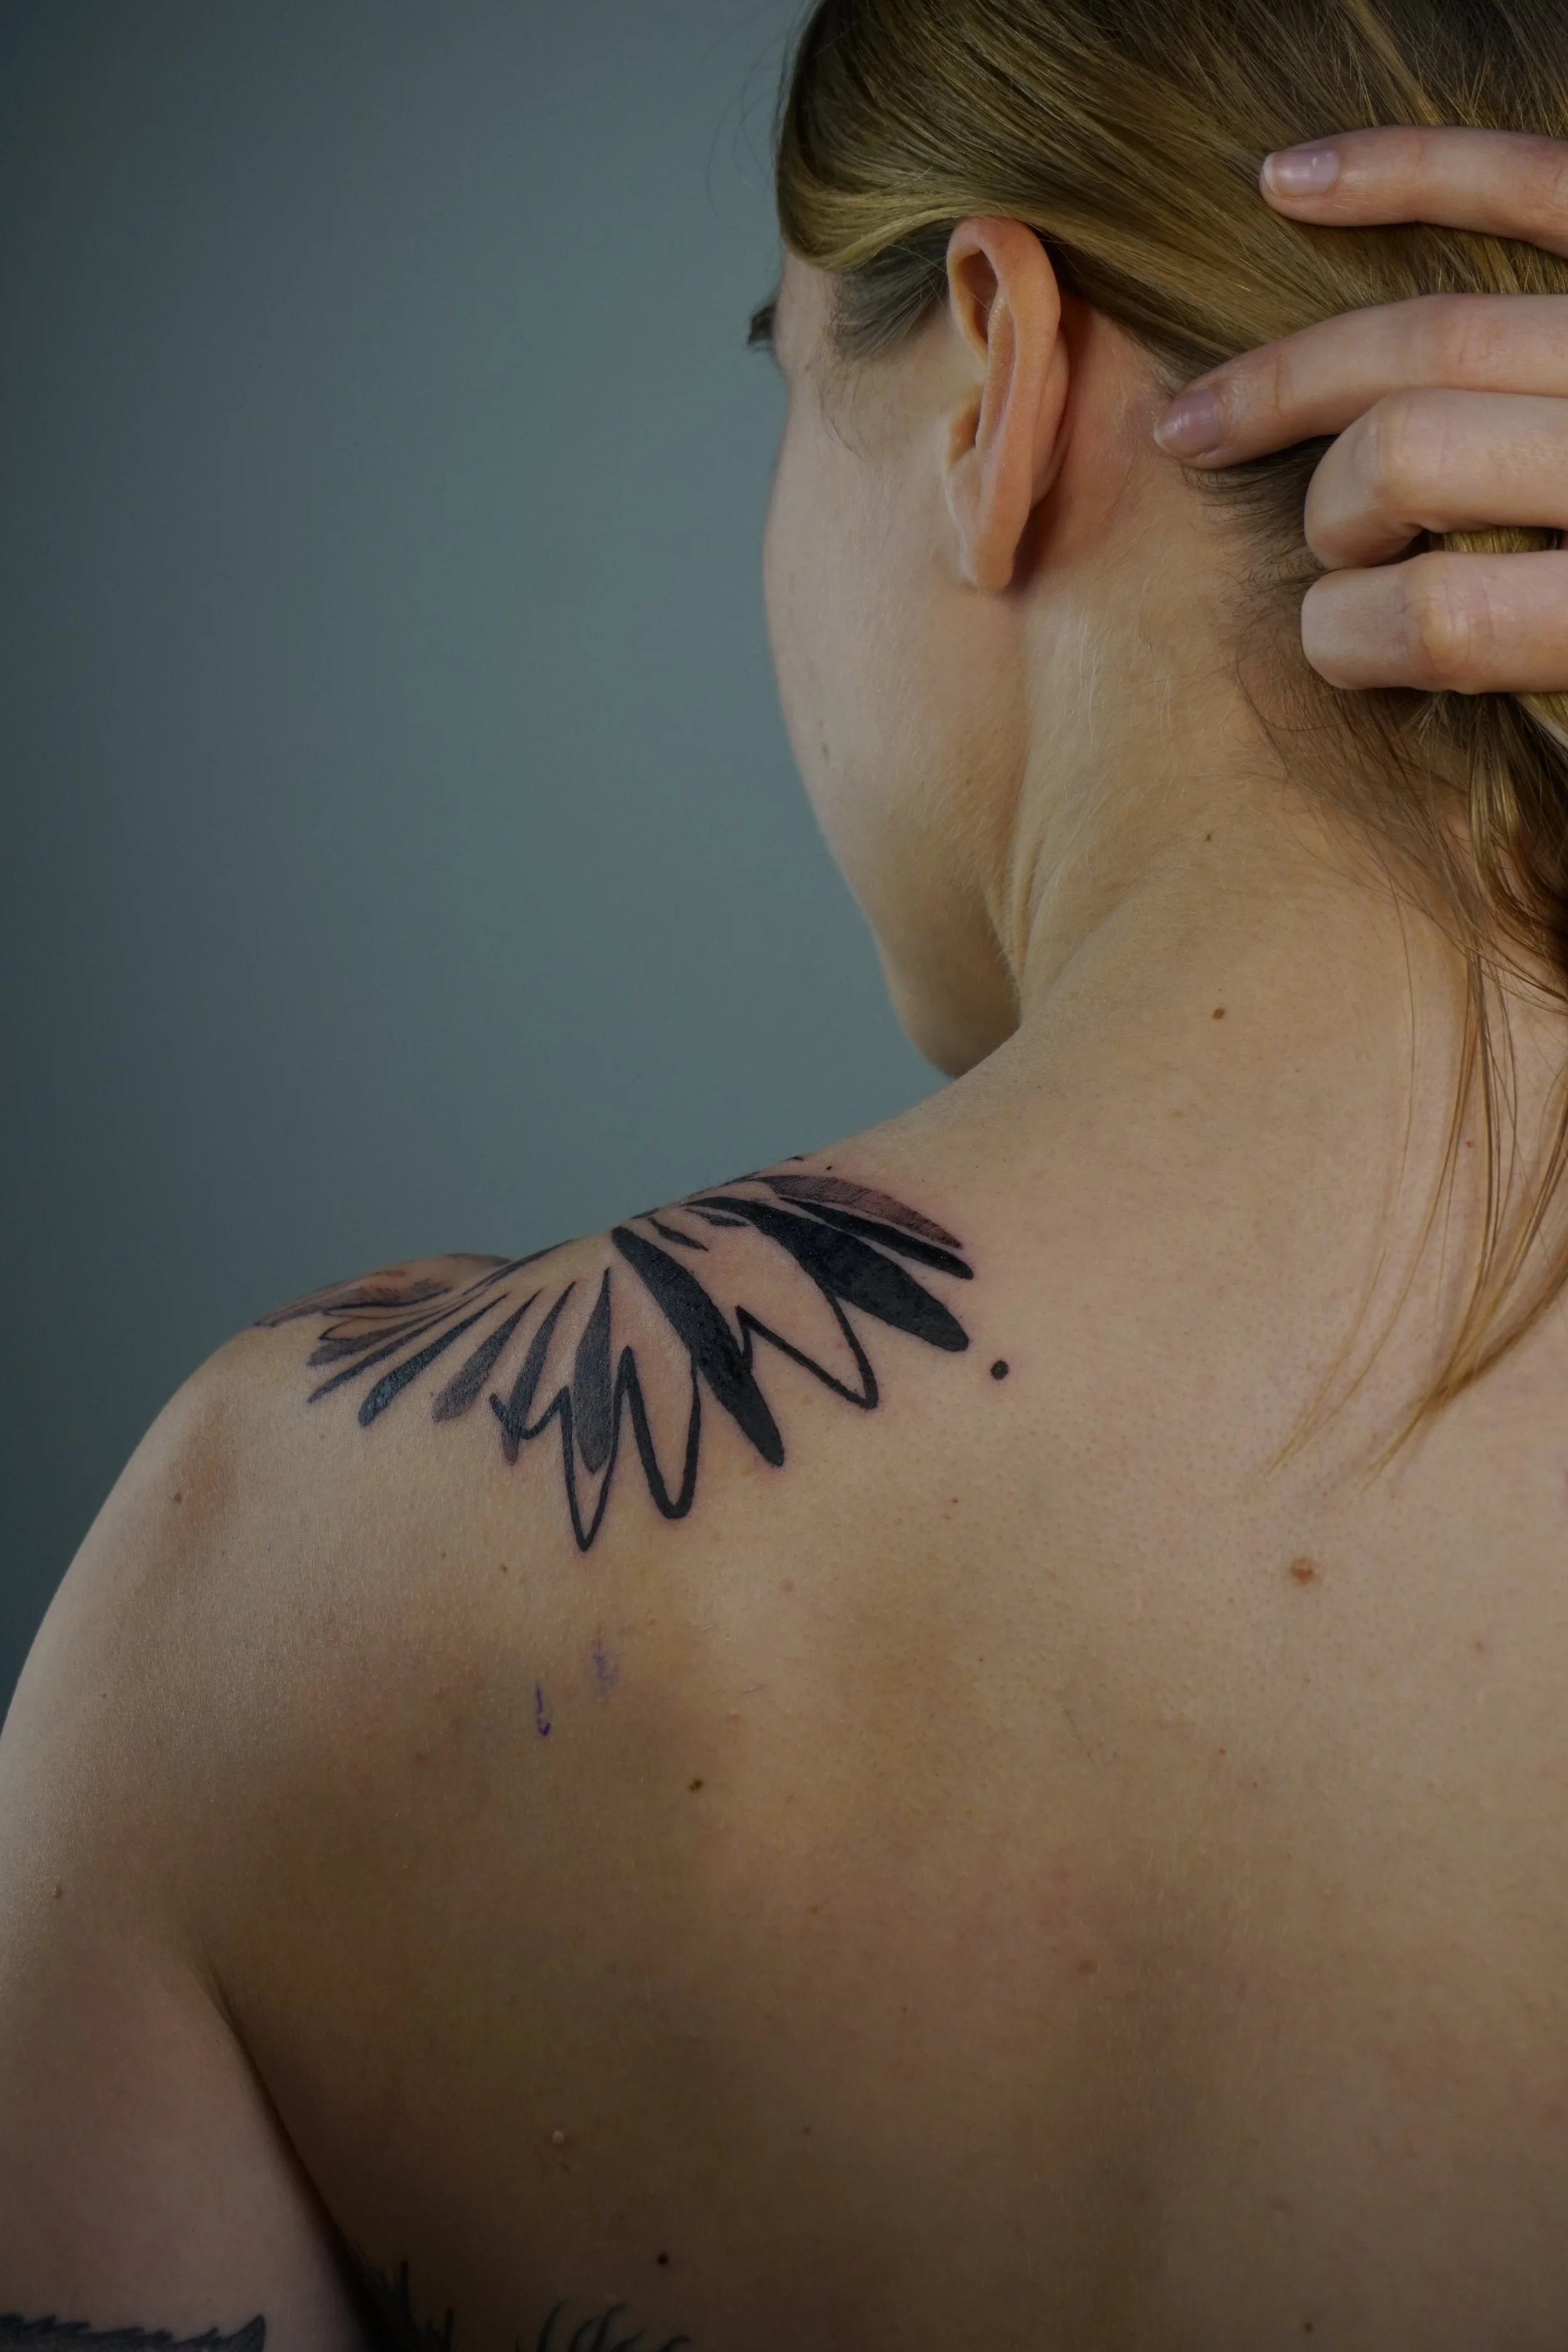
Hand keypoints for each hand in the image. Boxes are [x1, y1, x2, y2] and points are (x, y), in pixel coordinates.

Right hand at [1153, 128, 1567, 693]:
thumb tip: (1416, 664)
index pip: (1441, 621)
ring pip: (1431, 333)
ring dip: (1303, 383)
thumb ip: (1540, 683)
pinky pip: (1526, 177)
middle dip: (1337, 514)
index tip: (1338, 649)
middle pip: (1408, 459)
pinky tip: (1288, 182)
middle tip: (1333, 546)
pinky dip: (1398, 170)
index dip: (1355, 641)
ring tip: (1221, 421)